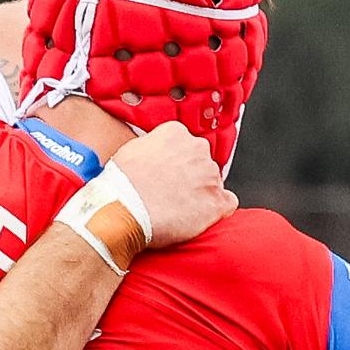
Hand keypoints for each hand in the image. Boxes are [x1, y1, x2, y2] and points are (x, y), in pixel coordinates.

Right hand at [108, 122, 236, 251]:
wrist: (124, 209)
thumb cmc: (122, 183)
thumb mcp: (131, 150)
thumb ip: (152, 147)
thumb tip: (156, 154)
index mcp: (177, 133)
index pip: (186, 145)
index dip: (177, 163)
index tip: (168, 174)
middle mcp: (198, 149)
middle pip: (202, 163)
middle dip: (192, 177)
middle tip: (173, 193)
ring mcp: (210, 175)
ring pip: (214, 183)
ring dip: (202, 194)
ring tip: (180, 208)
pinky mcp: (216, 201)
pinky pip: (228, 203)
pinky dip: (218, 210)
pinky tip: (201, 216)